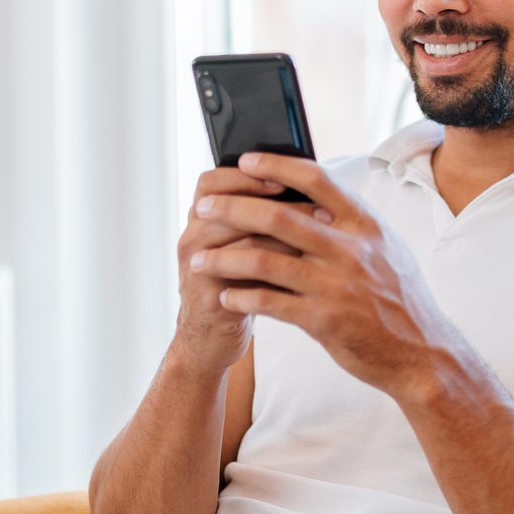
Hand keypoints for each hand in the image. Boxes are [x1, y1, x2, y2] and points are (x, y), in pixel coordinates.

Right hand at [172, 165, 309, 373]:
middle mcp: (194, 237)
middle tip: (312, 205)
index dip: (245, 176)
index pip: (213, 181)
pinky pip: (244, 276)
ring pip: (241, 238)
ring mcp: (197, 266)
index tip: (283, 178)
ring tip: (319, 233)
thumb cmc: (238, 284)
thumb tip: (311, 189)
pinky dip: (277, 268)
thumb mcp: (246, 245)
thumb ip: (263, 217)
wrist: (212, 337)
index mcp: (202, 219)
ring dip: (284, 234)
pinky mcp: (208, 296)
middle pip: (226, 205)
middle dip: (272, 202)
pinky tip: (305, 266)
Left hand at [187, 152, 461, 401]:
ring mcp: (337, 286)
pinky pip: (270, 303)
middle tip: (202, 209)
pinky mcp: (324, 321)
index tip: (246, 160)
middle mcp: (351, 250)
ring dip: (224, 259)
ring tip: (197, 260)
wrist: (422, 354)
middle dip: (232, 209)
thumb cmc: (399, 299)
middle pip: (278, 218)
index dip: (277, 165)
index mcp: (365, 225)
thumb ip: (352, 223)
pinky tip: (224, 296)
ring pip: (265, 262)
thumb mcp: (387, 249)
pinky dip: (242, 297)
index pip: (317, 180)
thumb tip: (317, 195)